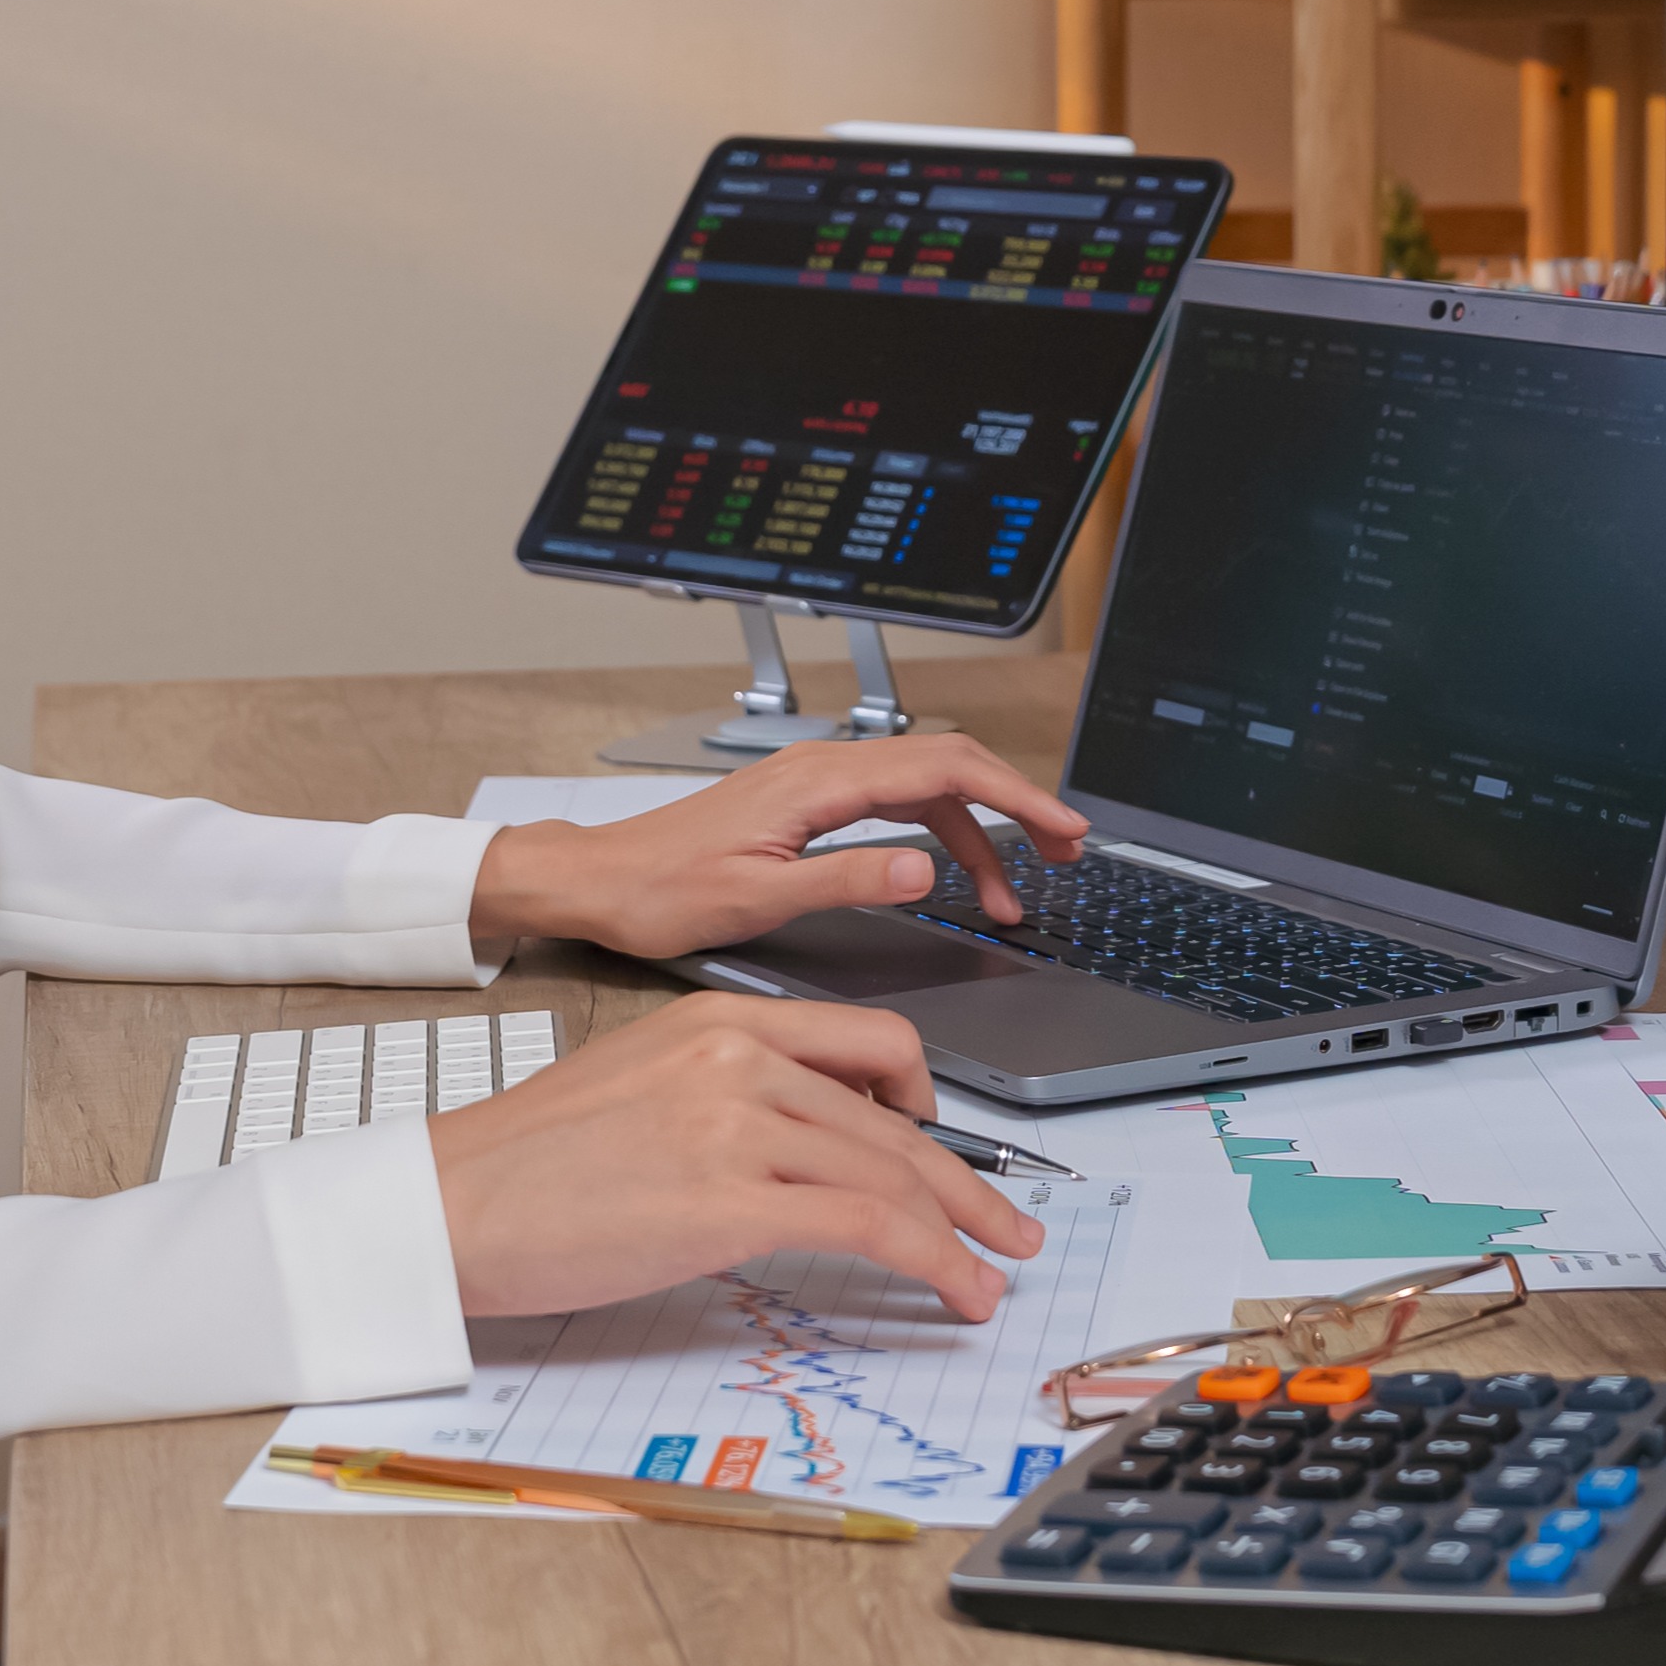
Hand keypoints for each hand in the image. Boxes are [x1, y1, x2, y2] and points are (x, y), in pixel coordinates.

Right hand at [427, 994, 1042, 1318]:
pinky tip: (956, 1293)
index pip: (871, 1044)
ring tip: (993, 1271)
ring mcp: (740, 1124)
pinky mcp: (731, 1201)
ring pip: (898, 1169)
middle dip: (969, 1181)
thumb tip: (798, 1148)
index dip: (929, 1104)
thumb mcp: (642, 1085)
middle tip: (1009, 1224)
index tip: (948, 1153)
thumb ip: (726, 1095)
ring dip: (965, 1230)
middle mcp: (742, 1057)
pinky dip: (934, 1261)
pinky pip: (871, 1226)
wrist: (447, 1200)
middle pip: (899, 1115)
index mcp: (721, 1021)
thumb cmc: (528, 1164)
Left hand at [468, 733, 1090, 960]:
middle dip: (1015, 805)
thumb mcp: (756, 900)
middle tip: (1066, 851)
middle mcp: (821, 768)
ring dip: (977, 833)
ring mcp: (815, 782)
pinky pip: (893, 803)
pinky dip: (936, 835)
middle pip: (948, 765)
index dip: (1016, 796)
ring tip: (1008, 895)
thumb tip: (920, 866)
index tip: (1063, 830)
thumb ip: (844, 880)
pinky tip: (946, 875)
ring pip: (924, 788)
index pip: (945, 769)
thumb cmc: (660, 891)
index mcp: (818, 782)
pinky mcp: (806, 804)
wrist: (599, 880)